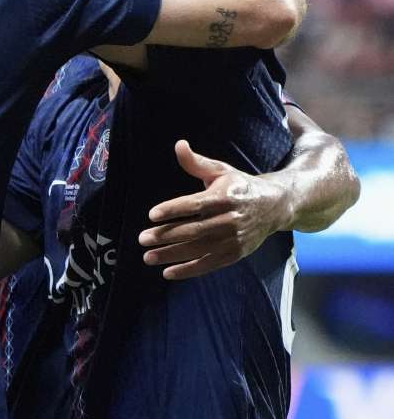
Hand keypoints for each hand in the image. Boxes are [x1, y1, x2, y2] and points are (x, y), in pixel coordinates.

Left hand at [138, 140, 292, 279]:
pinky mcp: (236, 253)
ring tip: (148, 257)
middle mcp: (230, 220)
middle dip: (166, 235)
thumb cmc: (239, 186)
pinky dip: (189, 270)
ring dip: (172, 255)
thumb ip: (196, 162)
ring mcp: (233, 239)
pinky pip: (210, 264)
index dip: (173, 209)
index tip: (151, 214)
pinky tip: (167, 272)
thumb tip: (179, 145)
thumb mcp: (220, 170)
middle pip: (194, 230)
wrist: (275, 206)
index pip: (194, 204)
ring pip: (199, 249)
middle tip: (142, 239)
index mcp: (224, 197)